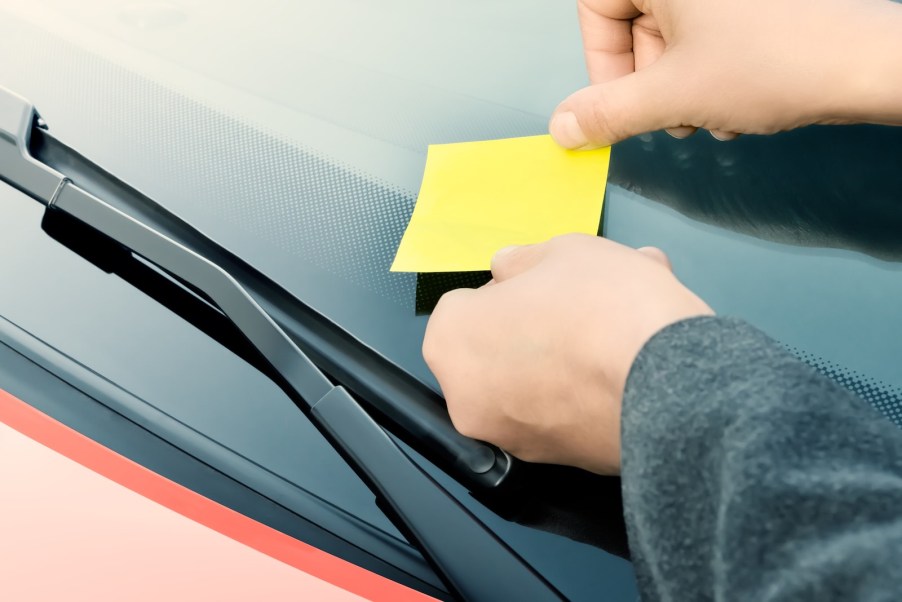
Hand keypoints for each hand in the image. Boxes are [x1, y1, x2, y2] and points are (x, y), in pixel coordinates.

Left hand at [423, 234, 712, 474]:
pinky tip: (634, 361)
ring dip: (570, 352)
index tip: (547, 284)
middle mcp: (468, 400)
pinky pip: (566, 412)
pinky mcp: (559, 463)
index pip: (466, 305)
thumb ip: (523, 260)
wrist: (670, 387)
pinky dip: (587, 391)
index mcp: (452, 341)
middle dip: (538, 322)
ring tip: (628, 319)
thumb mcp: (564, 251)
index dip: (509, 288)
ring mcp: (513, 438)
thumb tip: (506, 269)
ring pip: (537, 380)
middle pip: (500, 347)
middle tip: (587, 299)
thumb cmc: (603, 305)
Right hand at [550, 0, 901, 147]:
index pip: (595, 9)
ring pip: (672, 35)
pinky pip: (707, 34)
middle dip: (649, 82)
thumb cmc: (781, 60)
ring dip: (680, 87)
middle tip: (670, 115)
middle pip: (635, 25)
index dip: (601, 64)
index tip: (617, 104)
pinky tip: (735, 101)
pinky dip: (710, 72)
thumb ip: (607, 113)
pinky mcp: (752, 4)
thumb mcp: (671, 95)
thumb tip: (564, 126)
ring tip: (711, 113)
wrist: (867, 66)